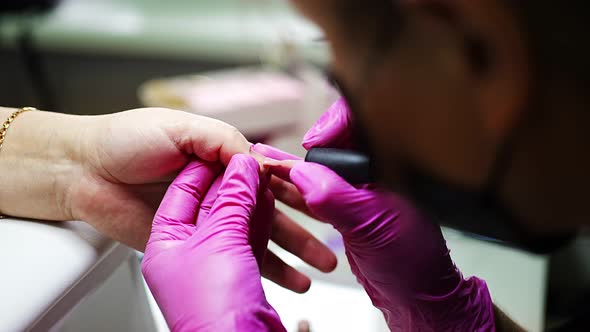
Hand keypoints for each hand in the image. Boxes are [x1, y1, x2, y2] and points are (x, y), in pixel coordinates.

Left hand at [61, 107, 333, 292]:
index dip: (293, 181)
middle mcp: (220, 188)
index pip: (266, 170)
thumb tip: (258, 159)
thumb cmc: (124, 141)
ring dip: (293, 249)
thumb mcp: (180, 128)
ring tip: (320, 263)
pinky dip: (264, 267)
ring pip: (261, 234)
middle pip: (272, 206)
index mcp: (219, 155)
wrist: (83, 172)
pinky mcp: (197, 243)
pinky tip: (287, 277)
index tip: (320, 192)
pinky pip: (237, 255)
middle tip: (331, 232)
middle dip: (304, 220)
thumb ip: (222, 141)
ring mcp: (210, 217)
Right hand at [253, 99, 494, 330]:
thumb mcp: (374, 227)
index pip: (363, 124)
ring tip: (262, 161)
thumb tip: (303, 173)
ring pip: (323, 169)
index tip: (312, 144)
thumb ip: (338, 198)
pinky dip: (296, 187)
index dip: (333, 127)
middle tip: (273, 155)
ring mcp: (362, 190)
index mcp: (393, 165)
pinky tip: (276, 180)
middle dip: (304, 147)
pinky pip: (319, 191)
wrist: (415, 298)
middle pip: (335, 144)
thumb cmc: (414, 265)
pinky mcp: (349, 207)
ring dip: (292, 167)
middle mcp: (378, 172)